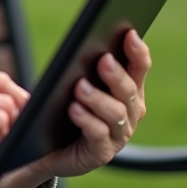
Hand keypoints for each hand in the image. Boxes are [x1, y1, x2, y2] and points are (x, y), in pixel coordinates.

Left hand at [0, 29, 150, 187]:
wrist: (47, 147)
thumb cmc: (63, 108)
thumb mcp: (72, 83)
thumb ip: (81, 66)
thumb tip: (82, 44)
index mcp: (128, 90)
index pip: (139, 67)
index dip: (137, 51)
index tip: (129, 34)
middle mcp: (130, 112)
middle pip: (128, 90)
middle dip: (116, 74)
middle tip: (103, 60)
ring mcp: (118, 135)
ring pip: (116, 113)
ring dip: (98, 98)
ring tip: (80, 87)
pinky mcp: (101, 153)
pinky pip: (99, 136)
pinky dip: (87, 121)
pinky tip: (74, 109)